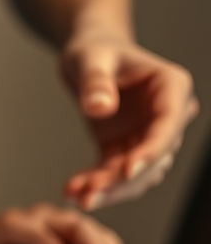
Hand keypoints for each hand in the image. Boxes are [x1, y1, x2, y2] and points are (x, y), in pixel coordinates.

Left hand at [61, 33, 197, 209]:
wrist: (88, 55)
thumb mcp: (89, 58)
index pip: (168, 125)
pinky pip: (114, 171)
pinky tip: (71, 189)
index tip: (128, 171)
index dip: (151, 151)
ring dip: (108, 188)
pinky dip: (95, 183)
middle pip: (153, 157)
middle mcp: (168, 114)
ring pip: (136, 173)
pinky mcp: (127, 147)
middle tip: (89, 194)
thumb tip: (99, 108)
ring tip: (75, 194)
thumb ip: (94, 81)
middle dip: (122, 180)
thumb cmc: (94, 49)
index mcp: (171, 87)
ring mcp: (148, 134)